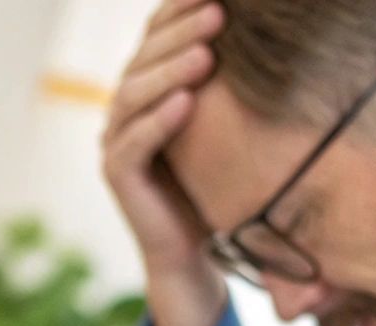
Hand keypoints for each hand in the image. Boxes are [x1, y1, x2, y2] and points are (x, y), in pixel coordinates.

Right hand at [102, 0, 229, 325]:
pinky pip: (134, 142)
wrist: (192, 251)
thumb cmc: (213, 182)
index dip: (179, 10)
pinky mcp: (117, 173)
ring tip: (206, 55)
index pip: (156, 36)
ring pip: (134, 94)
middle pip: (144, 58)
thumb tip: (260, 33)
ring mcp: (115, 139)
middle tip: (218, 14)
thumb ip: (225, 83)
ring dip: (170, 71)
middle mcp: (124, 107)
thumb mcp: (223, 125)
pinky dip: (159, 121)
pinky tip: (187, 103)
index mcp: (147, 88)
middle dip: (180, 33)